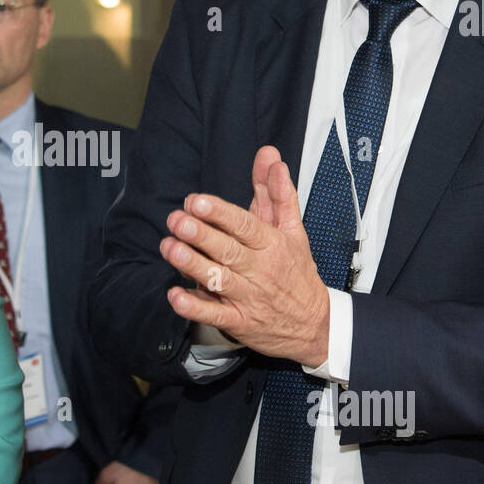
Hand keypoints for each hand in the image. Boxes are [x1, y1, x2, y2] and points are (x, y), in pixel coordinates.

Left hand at [160, 146, 329, 364]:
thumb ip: (277, 193)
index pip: (244, 225)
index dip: (219, 213)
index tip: (197, 201)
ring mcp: (248, 297)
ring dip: (192, 265)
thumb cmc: (297, 272)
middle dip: (200, 235)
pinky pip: (213, 315)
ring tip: (170, 248)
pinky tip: (175, 295)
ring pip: (217, 279)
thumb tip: (271, 158)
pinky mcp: (238, 322)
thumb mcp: (293, 230)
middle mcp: (259, 269)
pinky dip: (194, 307)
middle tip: (177, 220)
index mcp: (271, 244)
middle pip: (227, 250)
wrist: (314, 325)